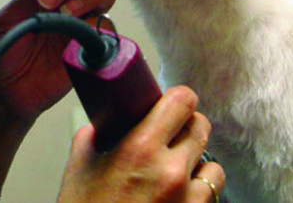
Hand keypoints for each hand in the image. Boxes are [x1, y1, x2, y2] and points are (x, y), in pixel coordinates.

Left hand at [0, 0, 115, 123]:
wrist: (7, 90)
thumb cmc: (6, 51)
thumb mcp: (11, 16)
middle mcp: (68, 2)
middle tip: (45, 1)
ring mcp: (82, 23)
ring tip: (65, 13)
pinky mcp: (93, 45)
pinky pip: (107, 28)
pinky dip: (95, 25)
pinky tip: (76, 34)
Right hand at [58, 86, 225, 201]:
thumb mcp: (78, 170)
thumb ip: (92, 138)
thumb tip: (102, 124)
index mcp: (140, 149)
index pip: (182, 101)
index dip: (178, 99)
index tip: (172, 103)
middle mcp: (171, 172)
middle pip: (202, 128)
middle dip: (187, 128)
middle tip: (172, 136)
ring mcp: (188, 202)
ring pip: (214, 166)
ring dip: (198, 166)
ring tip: (176, 174)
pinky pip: (211, 199)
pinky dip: (198, 196)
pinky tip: (177, 199)